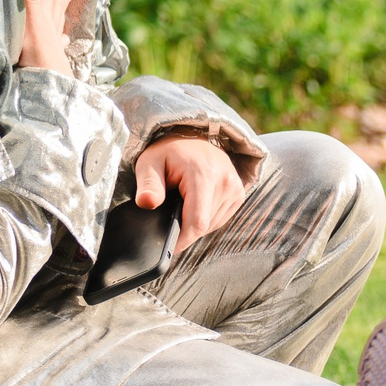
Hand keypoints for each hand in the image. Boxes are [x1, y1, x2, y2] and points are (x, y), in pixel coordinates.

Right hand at [16, 0, 76, 74]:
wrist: (49, 90)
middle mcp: (50, 22)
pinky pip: (55, 40)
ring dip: (61, 1)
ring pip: (58, 14)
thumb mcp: (32, 19)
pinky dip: (59, 34)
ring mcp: (51, 40)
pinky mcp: (48, 57)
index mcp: (45, 10)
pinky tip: (64, 35)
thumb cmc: (38, 55)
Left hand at [135, 137, 245, 251]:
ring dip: (195, 223)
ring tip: (183, 203)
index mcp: (203, 174)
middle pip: (204, 226)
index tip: (168, 248)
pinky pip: (220, 219)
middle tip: (170, 211)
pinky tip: (196, 203)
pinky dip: (206, 218)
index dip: (182, 240)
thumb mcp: (148, 163)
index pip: (197, 222)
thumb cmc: (167, 153)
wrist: (191, 138)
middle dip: (185, 227)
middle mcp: (225, 181)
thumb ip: (147, 184)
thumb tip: (147, 203)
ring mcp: (235, 188)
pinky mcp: (239, 194)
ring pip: (212, 225)